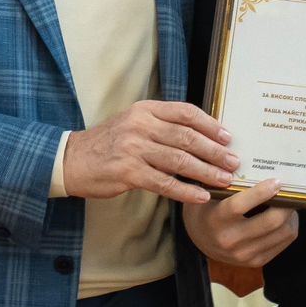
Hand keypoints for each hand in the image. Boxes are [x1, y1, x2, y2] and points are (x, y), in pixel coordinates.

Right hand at [63, 100, 237, 203]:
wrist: (71, 159)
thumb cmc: (108, 142)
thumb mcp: (133, 122)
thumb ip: (161, 125)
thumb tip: (200, 136)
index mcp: (145, 109)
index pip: (185, 113)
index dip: (210, 124)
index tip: (227, 136)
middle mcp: (141, 125)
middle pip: (187, 137)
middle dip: (214, 151)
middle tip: (234, 161)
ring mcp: (134, 149)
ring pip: (180, 161)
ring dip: (206, 171)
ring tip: (224, 179)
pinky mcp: (128, 173)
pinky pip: (164, 183)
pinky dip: (185, 190)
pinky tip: (200, 196)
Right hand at [182, 178, 298, 266]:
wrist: (201, 239)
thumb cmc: (208, 207)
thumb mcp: (208, 192)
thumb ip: (226, 180)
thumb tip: (255, 163)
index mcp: (215, 219)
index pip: (239, 205)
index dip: (261, 192)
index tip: (276, 181)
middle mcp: (230, 240)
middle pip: (270, 221)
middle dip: (287, 203)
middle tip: (291, 190)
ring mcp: (244, 254)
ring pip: (282, 232)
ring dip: (291, 215)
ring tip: (288, 202)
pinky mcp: (256, 261)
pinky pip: (284, 242)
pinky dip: (289, 227)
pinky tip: (284, 217)